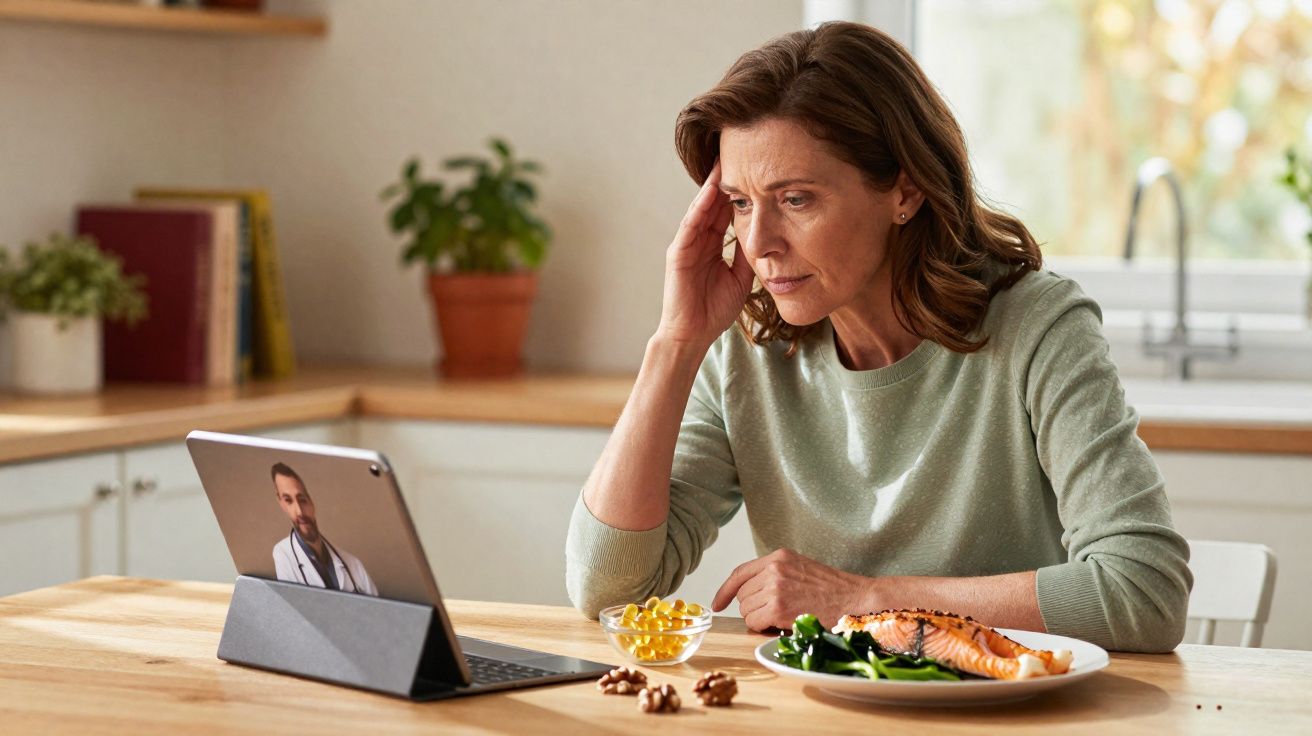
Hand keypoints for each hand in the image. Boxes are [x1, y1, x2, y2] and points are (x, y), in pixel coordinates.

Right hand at [655, 160, 755, 348]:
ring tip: (724, 161)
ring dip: (712, 185)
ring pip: (701, 208)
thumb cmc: (715, 310)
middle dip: (726, 178)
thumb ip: (747, 254)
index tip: (754, 168)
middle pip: (714, 202)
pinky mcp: (678, 253)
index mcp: (713, 244)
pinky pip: (690, 225)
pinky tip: (709, 192)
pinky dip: (699, 208)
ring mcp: (687, 244)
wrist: (694, 334)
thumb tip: (764, 233)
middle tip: (739, 151)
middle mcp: (699, 239)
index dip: (740, 190)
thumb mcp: (741, 277)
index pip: (726, 210)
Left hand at [712, 548, 874, 631]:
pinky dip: (764, 628)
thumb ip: (775, 575)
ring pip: (747, 610)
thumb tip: (751, 593)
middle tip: (776, 613)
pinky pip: (754, 622)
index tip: (717, 604)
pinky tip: (783, 624)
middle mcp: (773, 568)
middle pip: (742, 594)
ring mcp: (774, 587)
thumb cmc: (834, 590)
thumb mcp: (801, 570)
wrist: (857, 600)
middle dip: (753, 607)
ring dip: (760, 619)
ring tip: (785, 617)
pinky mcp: (777, 607)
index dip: (725, 590)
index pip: (740, 572)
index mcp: (779, 557)